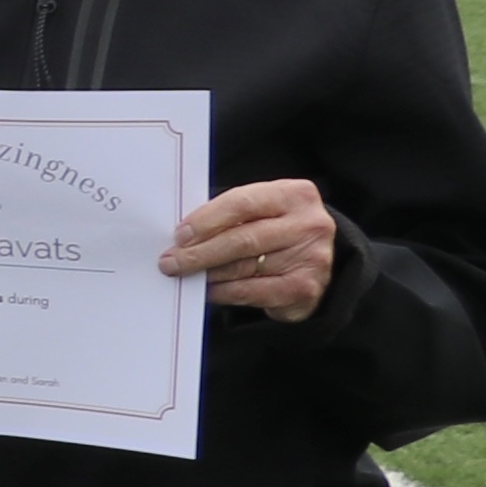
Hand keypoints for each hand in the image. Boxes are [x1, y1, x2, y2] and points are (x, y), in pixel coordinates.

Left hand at [164, 175, 338, 318]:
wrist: (314, 261)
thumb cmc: (276, 230)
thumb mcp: (262, 211)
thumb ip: (230, 215)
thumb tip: (183, 235)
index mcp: (295, 195)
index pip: (242, 203)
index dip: (206, 220)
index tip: (179, 234)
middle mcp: (309, 224)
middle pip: (242, 239)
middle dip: (200, 252)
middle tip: (171, 261)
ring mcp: (311, 257)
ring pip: (244, 267)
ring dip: (208, 273)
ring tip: (185, 274)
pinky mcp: (304, 287)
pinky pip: (252, 291)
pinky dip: (224, 292)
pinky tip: (208, 290)